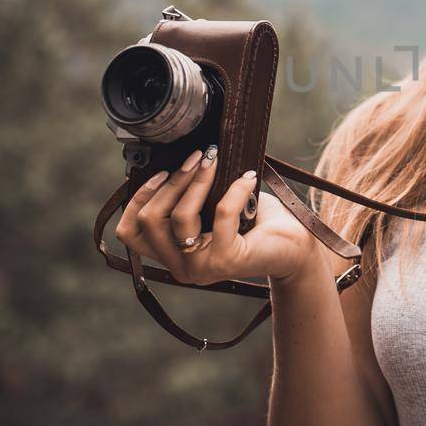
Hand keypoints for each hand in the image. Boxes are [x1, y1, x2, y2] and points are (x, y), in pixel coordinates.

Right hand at [113, 145, 321, 285]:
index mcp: (171, 255)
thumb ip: (187, 196)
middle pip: (149, 221)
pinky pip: (220, 214)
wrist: (295, 247)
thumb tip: (175, 159)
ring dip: (196, 182)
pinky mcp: (227, 260)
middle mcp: (180, 267)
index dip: (138, 198)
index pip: (130, 233)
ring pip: (178, 217)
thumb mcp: (211, 206)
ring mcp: (201, 267)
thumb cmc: (254, 223)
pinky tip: (247, 178)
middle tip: (197, 157)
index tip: (161, 172)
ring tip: (214, 161)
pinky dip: (234, 190)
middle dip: (172, 182)